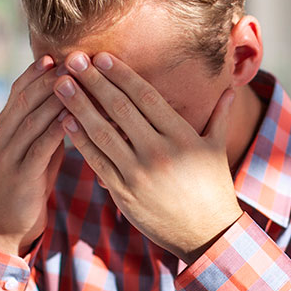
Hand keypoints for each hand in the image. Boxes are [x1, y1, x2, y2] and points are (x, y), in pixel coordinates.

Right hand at [0, 57, 67, 255]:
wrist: (13, 220)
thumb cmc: (33, 178)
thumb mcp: (40, 144)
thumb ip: (50, 121)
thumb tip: (75, 92)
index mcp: (6, 125)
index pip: (19, 89)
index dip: (36, 71)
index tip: (58, 54)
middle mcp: (2, 135)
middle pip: (23, 99)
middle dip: (47, 79)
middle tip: (70, 62)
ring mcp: (8, 155)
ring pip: (31, 120)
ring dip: (53, 100)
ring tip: (75, 83)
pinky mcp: (20, 175)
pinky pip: (38, 148)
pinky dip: (55, 131)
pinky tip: (72, 119)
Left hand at [54, 52, 241, 262]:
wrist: (206, 234)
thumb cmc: (212, 188)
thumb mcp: (217, 150)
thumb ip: (219, 116)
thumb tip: (229, 90)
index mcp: (182, 135)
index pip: (145, 96)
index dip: (120, 74)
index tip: (101, 56)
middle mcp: (160, 151)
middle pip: (120, 108)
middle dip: (94, 82)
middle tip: (73, 60)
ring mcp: (140, 173)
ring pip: (103, 132)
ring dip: (78, 106)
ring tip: (61, 84)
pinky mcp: (125, 193)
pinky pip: (97, 161)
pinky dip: (81, 141)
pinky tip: (66, 122)